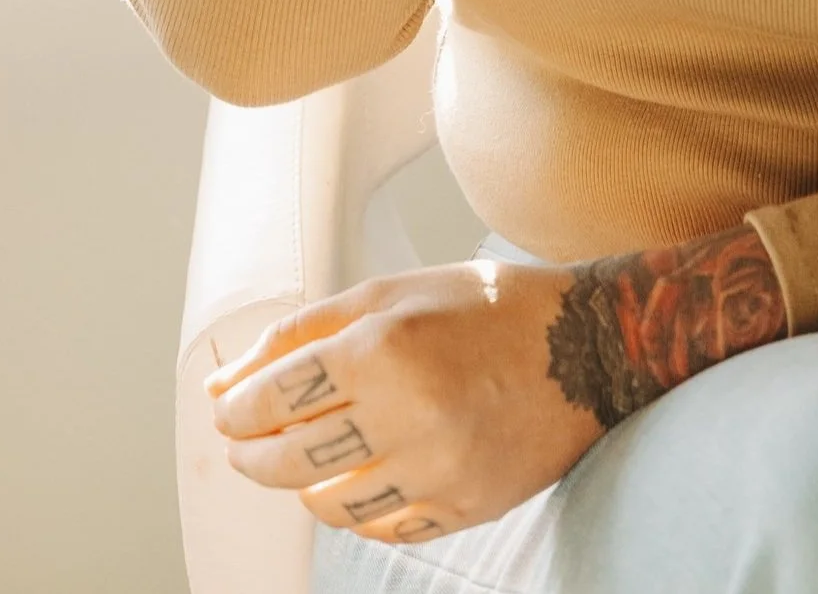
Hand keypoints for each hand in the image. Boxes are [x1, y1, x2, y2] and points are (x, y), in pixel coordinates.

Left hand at [206, 228, 791, 543]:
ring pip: (330, 504)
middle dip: (252, 452)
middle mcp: (408, 413)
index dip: (238, 406)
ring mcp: (438, 470)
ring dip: (302, 484)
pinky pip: (383, 527)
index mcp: (386, 345)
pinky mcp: (463, 508)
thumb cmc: (486, 308)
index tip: (228, 408)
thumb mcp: (395, 291)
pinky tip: (359, 476)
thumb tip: (229, 377)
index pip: (275, 395)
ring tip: (303, 460)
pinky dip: (358, 507)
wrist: (589, 347)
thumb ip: (306, 330)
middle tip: (244, 441)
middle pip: (291, 457)